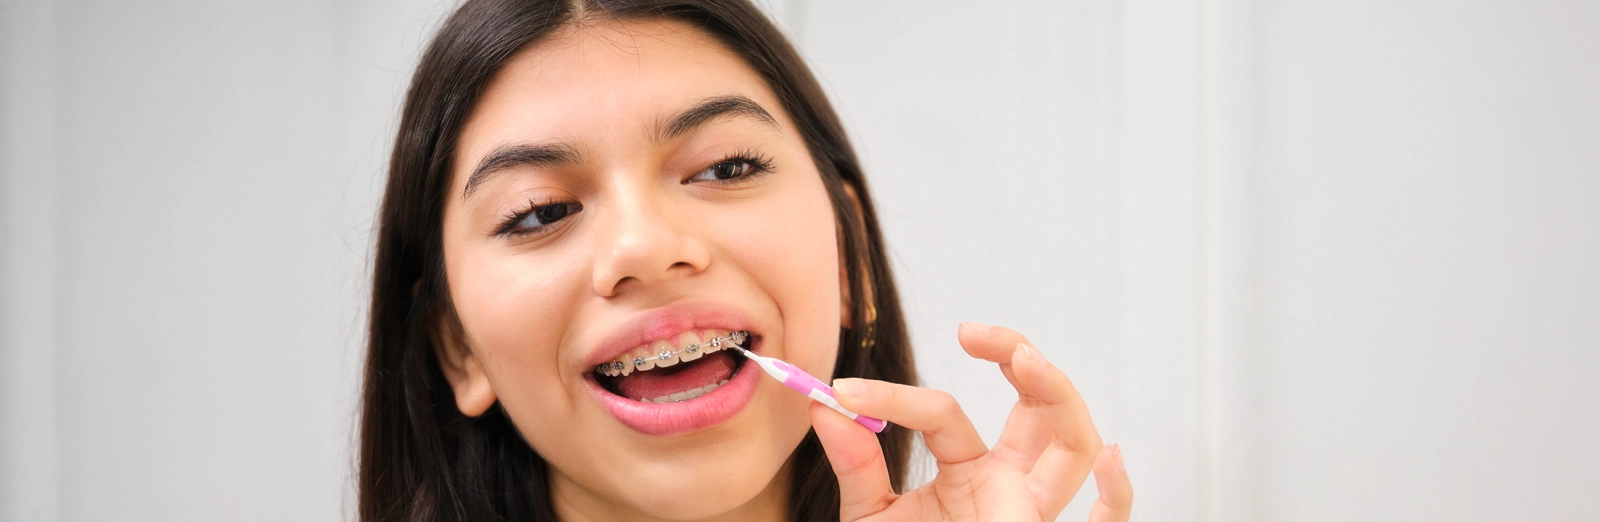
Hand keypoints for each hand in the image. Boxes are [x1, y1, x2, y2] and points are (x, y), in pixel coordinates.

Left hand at [811, 323, 1132, 520]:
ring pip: (1073, 446)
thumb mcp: (870, 517)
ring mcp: (1032, 512)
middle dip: (1017, 357)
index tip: (843, 391)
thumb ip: (856, 466)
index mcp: (969, 471)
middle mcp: (1010, 484)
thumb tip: (825, 405)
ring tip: (1025, 359)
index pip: (945, 414)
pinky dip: (1118, 495)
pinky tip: (1110, 457)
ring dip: (1059, 396)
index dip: (895, 398)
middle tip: (972, 331)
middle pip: (1038, 408)